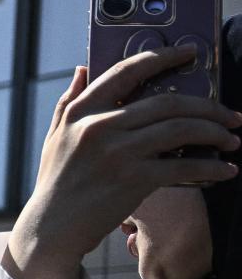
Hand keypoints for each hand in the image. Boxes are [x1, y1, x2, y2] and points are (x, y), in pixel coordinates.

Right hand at [7, 52, 238, 278]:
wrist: (53, 226)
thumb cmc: (57, 180)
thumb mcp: (56, 135)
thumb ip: (69, 100)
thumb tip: (81, 68)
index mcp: (81, 110)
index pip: (127, 71)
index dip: (163, 57)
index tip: (190, 52)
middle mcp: (99, 126)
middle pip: (167, 102)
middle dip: (208, 107)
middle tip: (230, 115)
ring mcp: (118, 152)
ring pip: (181, 130)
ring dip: (215, 134)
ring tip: (232, 140)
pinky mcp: (134, 179)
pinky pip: (184, 167)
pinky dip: (212, 168)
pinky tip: (226, 170)